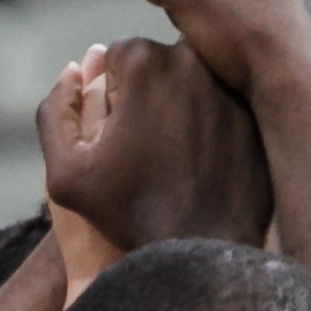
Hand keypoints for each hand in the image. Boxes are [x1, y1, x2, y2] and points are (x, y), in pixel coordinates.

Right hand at [38, 35, 271, 272]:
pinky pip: (227, 104)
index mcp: (143, 62)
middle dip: (146, 94)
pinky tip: (204, 164)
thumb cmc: (129, 215)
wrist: (201, 255)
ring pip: (194, 81)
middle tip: (146, 147)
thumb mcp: (65, 175)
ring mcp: (231, 83)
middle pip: (158, 63)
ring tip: (175, 156)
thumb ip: (54, 113)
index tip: (117, 132)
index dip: (110, 95)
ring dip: (181, 105)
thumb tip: (73, 69)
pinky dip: (213, 124)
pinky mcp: (256, 111)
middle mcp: (192, 60)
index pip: (117, 56)